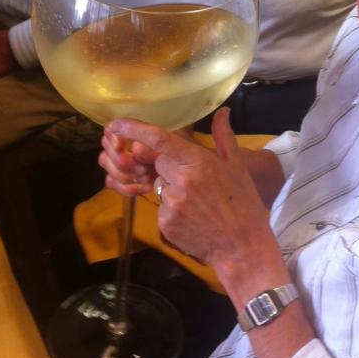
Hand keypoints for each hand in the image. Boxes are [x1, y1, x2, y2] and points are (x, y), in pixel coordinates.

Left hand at [103, 109, 275, 272]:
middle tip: (196, 182)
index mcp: (199, 162)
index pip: (159, 140)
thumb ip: (224, 136)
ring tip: (197, 204)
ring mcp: (171, 203)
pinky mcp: (164, 223)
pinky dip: (171, 211)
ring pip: (160, 186)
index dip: (134, 129)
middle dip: (170, 167)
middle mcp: (181, 180)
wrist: (242, 246)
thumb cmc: (243, 203)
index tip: (115, 123)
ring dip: (172, 189)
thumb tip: (223, 111)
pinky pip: (160, 208)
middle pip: (158, 163)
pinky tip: (191, 218)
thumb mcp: (237, 167)